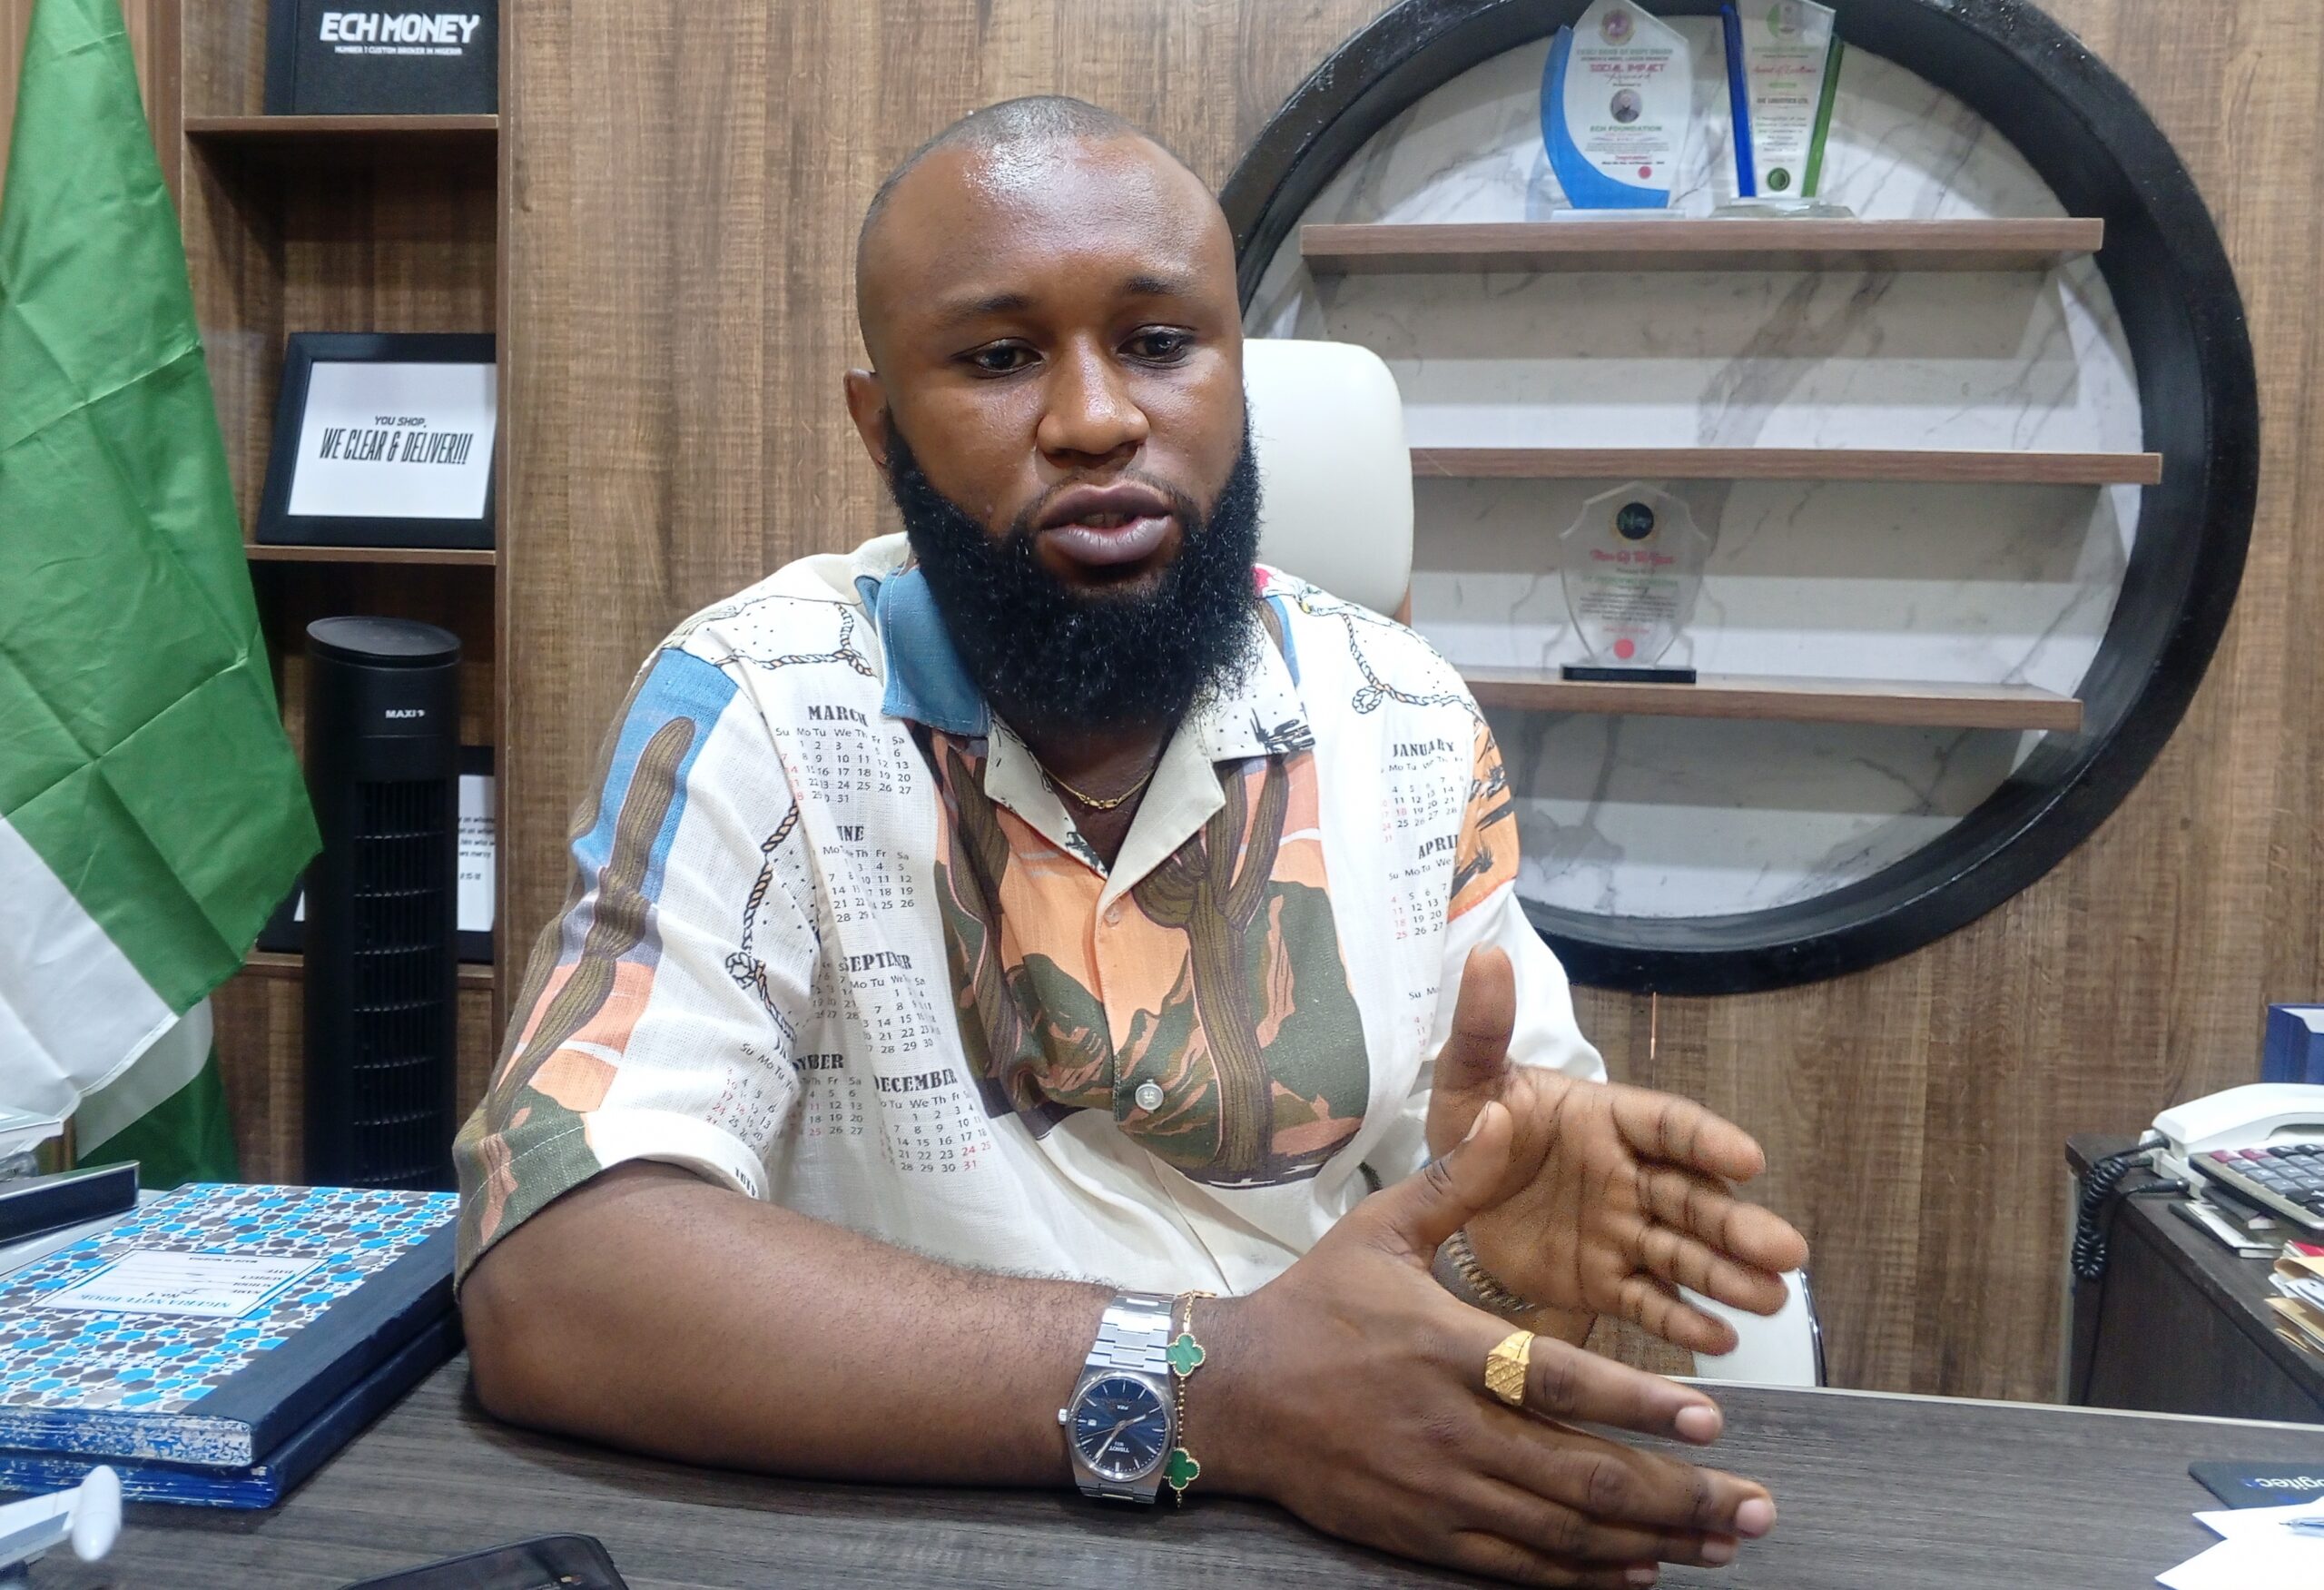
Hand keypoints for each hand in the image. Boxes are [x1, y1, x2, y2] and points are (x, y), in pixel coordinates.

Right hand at [1196, 1103, 1776, 1586]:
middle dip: (1680, 1496)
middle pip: (1581, 1474)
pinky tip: (1639, 1573)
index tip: (1711, 1419)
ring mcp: (1439, 1489)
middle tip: (1755, 1505)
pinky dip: (1584, 1575)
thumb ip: (1454, 1179)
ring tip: (1722, 1545)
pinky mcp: (1424, 1532)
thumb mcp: (1379, 1229)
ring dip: (1651, 1541)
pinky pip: (1518, 1564)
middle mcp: (1450, 1427)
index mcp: (1447, 1347)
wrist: (1234, 1396)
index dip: (1637, 1405)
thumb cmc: (1313, 1306)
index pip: (1558, 1380)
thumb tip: (1509, 1111)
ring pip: (1563, 1529)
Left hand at [1425, 949, 1809, 1354]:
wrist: (1446, 1196)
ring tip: (1769, 1300)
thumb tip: (1486, 956)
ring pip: (1682, 1253)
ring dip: (1727, 1276)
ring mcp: (1621, 1231)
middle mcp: (1628, 1175)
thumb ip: (1482, 1025)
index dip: (1706, 1139)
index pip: (1666, 1124)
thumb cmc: (1471, 1124)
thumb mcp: (1468, 1076)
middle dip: (1739, 1224)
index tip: (1747, 1158)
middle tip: (1788, 1252)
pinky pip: (1646, 1300)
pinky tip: (1718, 1342)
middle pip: (1693, 1197)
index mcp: (1607, 1118)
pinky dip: (1680, 1321)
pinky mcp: (1603, 1280)